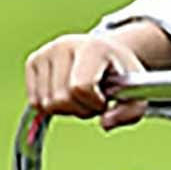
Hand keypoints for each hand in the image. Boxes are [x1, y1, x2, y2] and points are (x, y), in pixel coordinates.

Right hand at [24, 25, 170, 129]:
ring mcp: (46, 52)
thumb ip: (130, 112)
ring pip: (45, 103)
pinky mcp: (33, 61)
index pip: (80, 87)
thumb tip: (105, 124)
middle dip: (80, 109)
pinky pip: (34, 102)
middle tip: (94, 99)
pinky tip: (66, 94)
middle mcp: (64, 45)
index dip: (94, 103)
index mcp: (92, 47)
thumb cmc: (121, 75)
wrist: (107, 53)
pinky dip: (51, 106)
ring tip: (81, 95)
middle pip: (60, 98)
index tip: (104, 99)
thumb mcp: (138, 93)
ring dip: (66, 109)